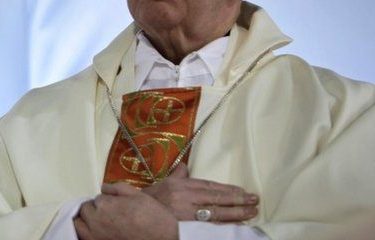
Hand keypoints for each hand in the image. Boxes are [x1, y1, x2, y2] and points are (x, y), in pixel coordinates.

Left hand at [74, 182, 177, 239]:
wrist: (163, 238)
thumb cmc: (152, 216)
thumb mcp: (137, 195)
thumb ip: (116, 188)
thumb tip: (103, 188)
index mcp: (104, 205)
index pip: (97, 198)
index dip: (106, 200)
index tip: (114, 204)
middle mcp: (96, 221)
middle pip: (85, 210)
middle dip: (94, 209)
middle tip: (107, 212)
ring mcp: (96, 236)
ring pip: (79, 225)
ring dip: (85, 220)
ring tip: (97, 221)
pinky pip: (83, 237)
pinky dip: (86, 233)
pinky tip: (96, 231)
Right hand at [142, 163, 258, 222]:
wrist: (138, 215)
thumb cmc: (153, 198)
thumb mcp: (165, 182)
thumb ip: (178, 174)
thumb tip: (185, 165)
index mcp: (182, 185)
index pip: (211, 186)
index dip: (228, 189)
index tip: (243, 191)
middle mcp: (186, 198)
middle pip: (217, 199)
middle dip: (238, 200)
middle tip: (254, 201)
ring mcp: (187, 214)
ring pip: (217, 214)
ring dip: (236, 214)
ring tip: (251, 212)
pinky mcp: (187, 227)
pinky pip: (209, 227)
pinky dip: (224, 227)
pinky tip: (236, 226)